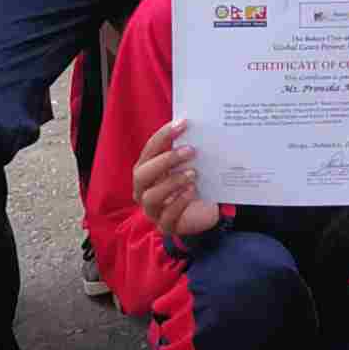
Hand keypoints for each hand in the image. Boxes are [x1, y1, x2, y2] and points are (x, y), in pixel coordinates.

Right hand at [133, 119, 222, 242]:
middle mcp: (144, 189)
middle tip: (191, 150)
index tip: (183, 123)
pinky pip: (166, 217)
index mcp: (147, 170)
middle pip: (141, 174)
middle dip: (165, 161)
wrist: (206, 211)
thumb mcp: (189, 165)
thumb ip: (187, 150)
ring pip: (151, 197)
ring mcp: (152, 209)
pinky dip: (179, 203)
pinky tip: (192, 192)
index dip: (163, 136)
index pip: (149, 150)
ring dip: (172, 182)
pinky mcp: (166, 226)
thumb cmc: (193, 182)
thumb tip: (197, 126)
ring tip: (193, 174)